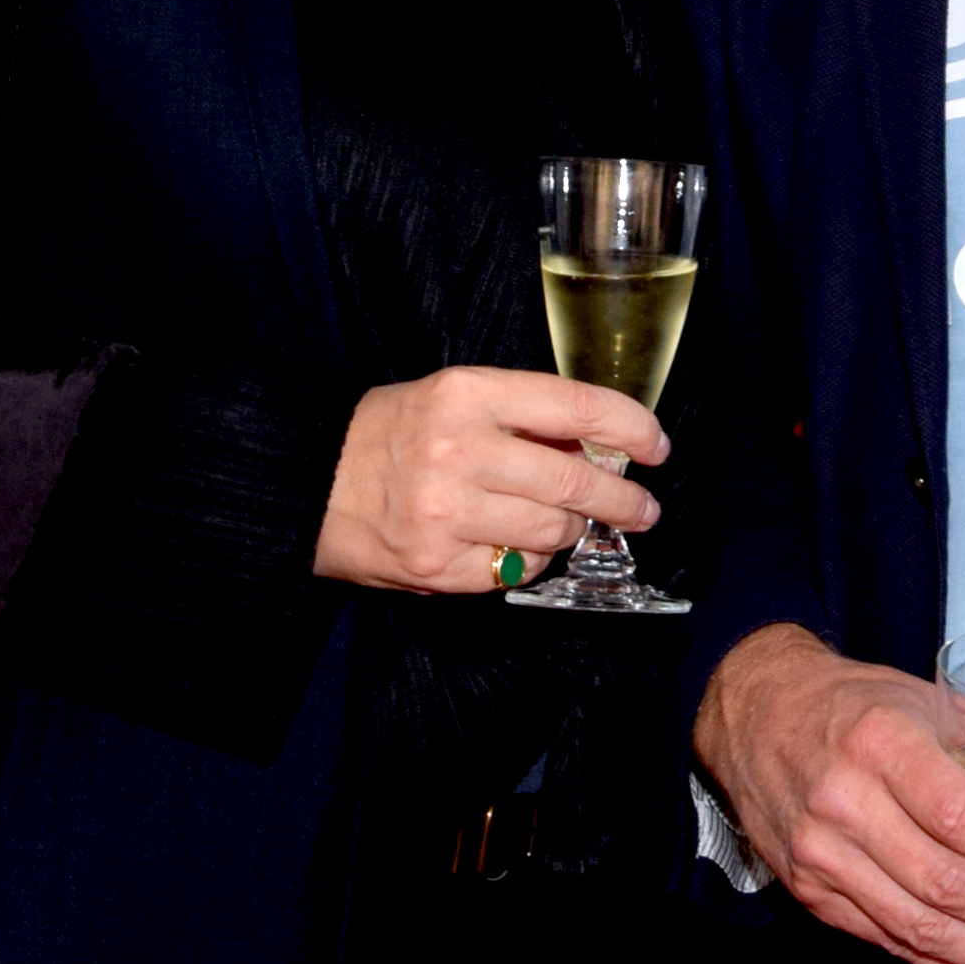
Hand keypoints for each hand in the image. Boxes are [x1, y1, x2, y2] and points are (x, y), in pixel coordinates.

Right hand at [312, 365, 666, 594]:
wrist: (307, 483)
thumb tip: (599, 443)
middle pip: (574, 482)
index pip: (576, 405)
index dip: (630, 428)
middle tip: (642, 511)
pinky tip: (515, 548)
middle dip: (623, 501)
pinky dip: (528, 562)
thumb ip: (523, 414)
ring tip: (566, 526)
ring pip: (552, 533)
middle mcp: (461, 449)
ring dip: (571, 533)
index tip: (656, 446)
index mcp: (469, 392)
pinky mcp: (437, 565)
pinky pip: (516, 571)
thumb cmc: (389, 433)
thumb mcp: (453, 395)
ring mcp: (448, 512)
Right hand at [695, 623, 964, 963]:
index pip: (960, 816)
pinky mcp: (811, 894)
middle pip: (945, 883)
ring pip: (919, 926)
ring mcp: (822, 856)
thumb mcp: (930, 703)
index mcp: (881, 742)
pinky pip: (887, 942)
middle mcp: (845, 802)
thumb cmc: (855, 705)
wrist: (757, 715)